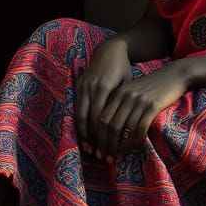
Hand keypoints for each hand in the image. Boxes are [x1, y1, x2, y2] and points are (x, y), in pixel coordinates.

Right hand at [75, 38, 131, 153]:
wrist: (110, 49)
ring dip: (84, 134)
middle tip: (99, 155)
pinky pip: (77, 109)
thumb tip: (126, 128)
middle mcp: (90, 88)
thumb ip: (123, 103)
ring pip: (79, 116)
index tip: (110, 150)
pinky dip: (80, 124)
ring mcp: (82, 87)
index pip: (100, 118)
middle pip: (87, 120)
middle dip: (93, 140)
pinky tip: (86, 135)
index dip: (104, 136)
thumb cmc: (123, 68)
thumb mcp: (127, 84)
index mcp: (103, 88)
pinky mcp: (78, 86)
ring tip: (90, 149)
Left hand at [92, 61, 190, 162]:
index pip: (102, 118)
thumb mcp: (133, 90)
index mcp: (118, 93)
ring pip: (124, 129)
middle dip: (106, 145)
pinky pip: (140, 128)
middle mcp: (126, 97)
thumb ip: (121, 104)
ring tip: (118, 158)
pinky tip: (134, 149)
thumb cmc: (153, 86)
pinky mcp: (152, 106)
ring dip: (120, 147)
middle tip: (107, 159)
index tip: (98, 149)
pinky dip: (135, 141)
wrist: (174, 75)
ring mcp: (139, 101)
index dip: (98, 137)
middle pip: (110, 125)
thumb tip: (110, 128)